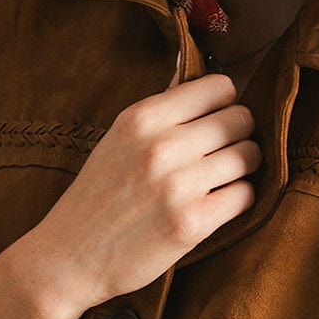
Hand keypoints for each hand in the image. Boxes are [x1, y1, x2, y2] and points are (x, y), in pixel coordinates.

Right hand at [28, 72, 259, 318]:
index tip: (216, 118)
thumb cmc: (100, 192)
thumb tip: (194, 61)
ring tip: (223, 176)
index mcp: (142, 117)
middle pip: (240, 119)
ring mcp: (177, 186)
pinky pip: (245, 195)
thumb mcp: (121, 135)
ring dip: (243, 167)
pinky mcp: (191, 224)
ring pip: (248, 156)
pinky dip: (237, 198)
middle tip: (224, 149)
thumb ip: (163, 103)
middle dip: (239, 134)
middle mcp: (161, 146)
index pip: (220, 87)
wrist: (69, 257)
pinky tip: (218, 202)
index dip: (225, 102)